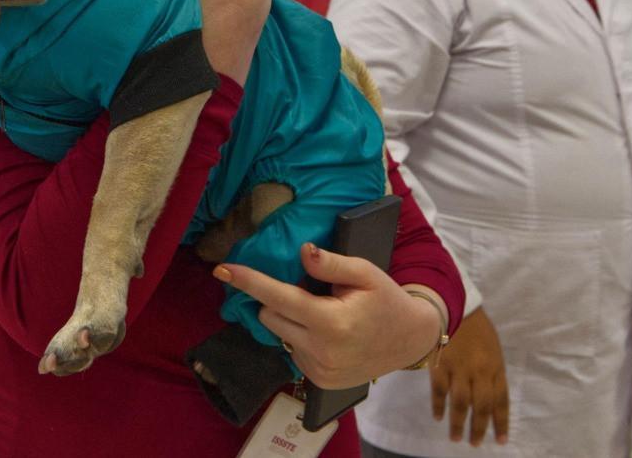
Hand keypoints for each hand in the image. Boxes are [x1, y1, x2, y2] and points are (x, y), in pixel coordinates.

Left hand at [213, 243, 441, 388]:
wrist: (409, 341)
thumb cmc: (387, 301)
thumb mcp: (366, 272)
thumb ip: (331, 263)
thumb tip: (302, 251)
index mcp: (332, 322)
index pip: (279, 298)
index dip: (249, 281)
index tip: (223, 269)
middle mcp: (321, 350)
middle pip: (270, 317)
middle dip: (275, 299)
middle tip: (306, 289)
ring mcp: (318, 370)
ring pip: (278, 335)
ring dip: (288, 318)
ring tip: (321, 311)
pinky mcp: (318, 380)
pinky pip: (291, 350)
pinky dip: (299, 336)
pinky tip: (325, 331)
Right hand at [430, 307, 508, 446]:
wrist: (454, 305)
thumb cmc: (477, 327)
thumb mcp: (493, 348)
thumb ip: (493, 371)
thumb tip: (492, 395)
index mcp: (496, 367)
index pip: (501, 401)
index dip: (501, 422)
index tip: (500, 440)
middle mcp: (480, 372)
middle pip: (481, 407)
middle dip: (479, 428)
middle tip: (475, 444)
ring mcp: (459, 369)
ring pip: (461, 403)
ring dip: (459, 423)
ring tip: (456, 438)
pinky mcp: (440, 365)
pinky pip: (439, 390)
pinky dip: (438, 406)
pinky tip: (438, 417)